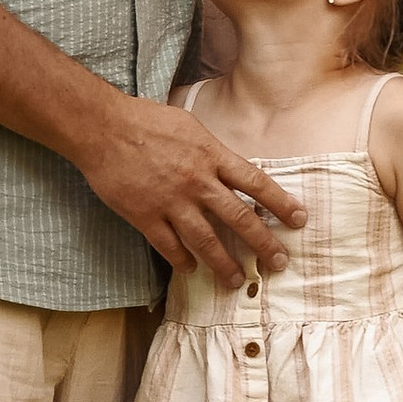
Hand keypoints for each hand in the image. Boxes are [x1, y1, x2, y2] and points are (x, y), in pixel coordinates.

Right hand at [79, 95, 305, 284]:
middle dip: (263, 243)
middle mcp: (198, 182)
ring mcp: (172, 202)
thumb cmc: (146, 120)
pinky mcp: (145, 216)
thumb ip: (212, 151)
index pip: (256, 182)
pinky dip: (181, 261)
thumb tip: (231, 168)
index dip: (281, 203)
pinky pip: (169, 246)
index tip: (299, 219)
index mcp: (212, 156)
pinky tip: (190, 269)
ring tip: (236, 281)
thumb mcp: (190, 126)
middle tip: (279, 262)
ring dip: (224, 264)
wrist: (103, 128)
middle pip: (239, 218)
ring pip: (206, 241)